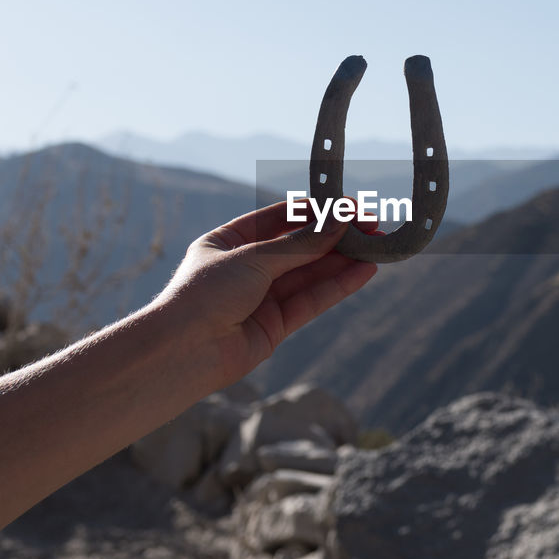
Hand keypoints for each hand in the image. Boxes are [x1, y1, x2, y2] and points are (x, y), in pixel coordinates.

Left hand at [151, 199, 379, 385]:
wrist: (182, 352)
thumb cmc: (204, 294)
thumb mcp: (253, 258)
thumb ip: (300, 244)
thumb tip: (338, 221)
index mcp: (229, 242)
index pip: (280, 219)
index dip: (316, 212)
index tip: (349, 207)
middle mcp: (246, 268)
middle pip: (300, 247)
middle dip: (336, 236)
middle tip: (372, 226)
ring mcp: (261, 298)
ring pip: (310, 274)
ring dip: (343, 260)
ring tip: (377, 246)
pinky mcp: (275, 326)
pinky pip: (312, 300)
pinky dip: (338, 286)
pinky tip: (364, 271)